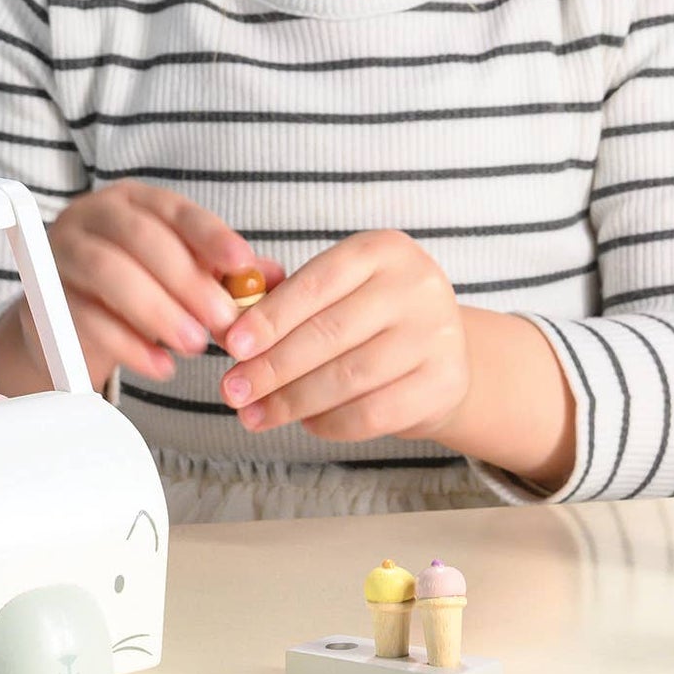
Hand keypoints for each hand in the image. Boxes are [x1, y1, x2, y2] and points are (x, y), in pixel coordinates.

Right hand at [31, 181, 285, 390]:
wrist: (66, 323)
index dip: (210, 235)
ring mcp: (62, 255)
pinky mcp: (43, 300)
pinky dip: (129, 346)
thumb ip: (226, 274)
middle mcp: (93, 218)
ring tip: (194, 346)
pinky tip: (162, 367)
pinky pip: (86, 319)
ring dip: (158, 311)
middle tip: (223, 322)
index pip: (175, 210)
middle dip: (187, 281)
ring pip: (108, 273)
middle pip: (141, 239)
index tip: (242, 262)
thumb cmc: (135, 287)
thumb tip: (277, 278)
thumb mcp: (182, 275)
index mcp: (134, 201)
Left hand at [217, 230, 470, 443]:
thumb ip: (287, 299)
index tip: (232, 346)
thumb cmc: (372, 317)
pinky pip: (373, 413)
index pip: (316, 283)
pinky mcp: (444, 383)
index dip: (270, 317)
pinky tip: (306, 424)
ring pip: (347, 377)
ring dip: (292, 401)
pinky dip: (330, 423)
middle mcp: (416, 286)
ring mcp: (436, 335)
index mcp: (383, 250)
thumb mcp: (339, 290)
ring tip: (254, 414)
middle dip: (272, 367)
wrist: (443, 354)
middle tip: (232, 390)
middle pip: (329, 333)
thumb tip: (229, 328)